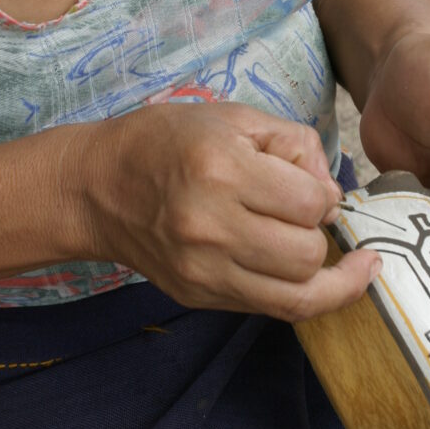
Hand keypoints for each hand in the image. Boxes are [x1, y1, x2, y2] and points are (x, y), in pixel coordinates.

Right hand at [78, 103, 380, 320]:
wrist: (97, 186)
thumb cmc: (167, 141)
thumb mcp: (234, 118)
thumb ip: (295, 145)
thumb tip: (332, 195)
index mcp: (222, 170)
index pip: (309, 204)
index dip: (324, 194)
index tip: (311, 186)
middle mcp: (211, 227)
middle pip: (307, 255)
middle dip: (320, 233)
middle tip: (303, 214)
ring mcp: (202, 270)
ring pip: (297, 295)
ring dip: (319, 272)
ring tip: (322, 251)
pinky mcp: (198, 295)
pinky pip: (271, 310)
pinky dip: (301, 295)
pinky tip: (317, 277)